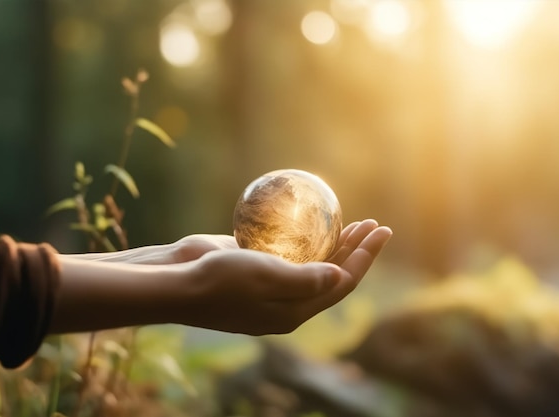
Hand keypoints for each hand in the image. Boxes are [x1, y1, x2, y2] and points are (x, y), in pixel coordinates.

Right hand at [51, 220, 390, 335]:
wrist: (178, 282)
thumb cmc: (220, 282)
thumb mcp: (266, 279)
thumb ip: (305, 281)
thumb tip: (342, 277)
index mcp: (293, 311)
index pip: (341, 283)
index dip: (364, 258)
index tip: (381, 231)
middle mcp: (286, 301)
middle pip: (332, 274)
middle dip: (356, 250)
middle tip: (375, 224)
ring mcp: (270, 285)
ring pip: (313, 264)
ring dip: (335, 244)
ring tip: (354, 223)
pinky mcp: (255, 267)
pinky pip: (289, 253)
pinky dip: (306, 239)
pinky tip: (313, 222)